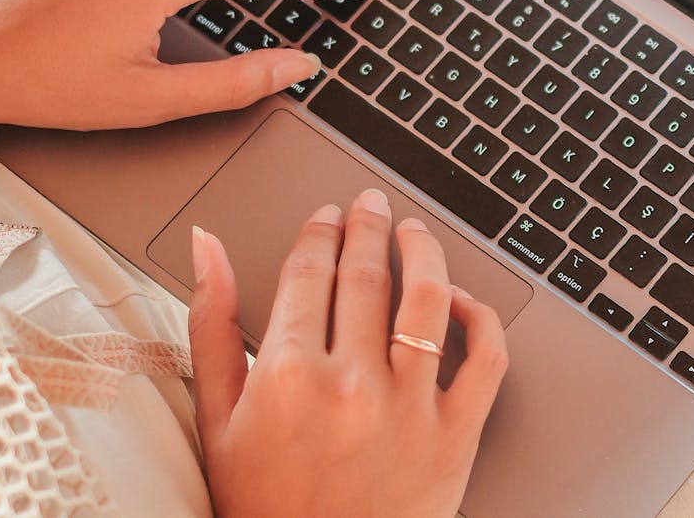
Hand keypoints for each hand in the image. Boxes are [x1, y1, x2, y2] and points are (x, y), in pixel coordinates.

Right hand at [187, 189, 508, 516]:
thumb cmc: (262, 504)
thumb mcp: (216, 419)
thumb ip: (210, 324)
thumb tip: (207, 248)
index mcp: (286, 375)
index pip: (309, 270)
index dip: (320, 230)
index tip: (328, 214)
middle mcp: (351, 384)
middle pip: (367, 274)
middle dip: (368, 226)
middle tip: (370, 205)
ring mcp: (410, 409)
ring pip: (430, 298)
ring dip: (424, 251)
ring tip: (415, 232)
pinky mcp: (456, 437)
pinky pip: (486, 359)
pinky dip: (481, 319)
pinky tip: (461, 302)